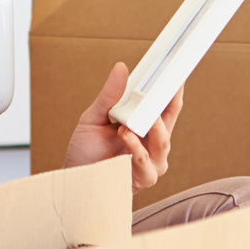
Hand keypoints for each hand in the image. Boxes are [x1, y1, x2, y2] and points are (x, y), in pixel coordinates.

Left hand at [63, 62, 183, 192]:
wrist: (74, 180)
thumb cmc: (85, 152)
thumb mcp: (94, 118)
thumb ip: (109, 96)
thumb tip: (121, 68)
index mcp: (145, 127)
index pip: (164, 105)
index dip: (172, 89)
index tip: (175, 70)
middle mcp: (152, 143)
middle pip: (169, 120)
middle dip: (172, 101)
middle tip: (170, 82)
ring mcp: (151, 162)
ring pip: (163, 142)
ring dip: (153, 128)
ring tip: (139, 115)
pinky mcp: (144, 178)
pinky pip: (146, 163)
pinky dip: (137, 148)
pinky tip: (126, 135)